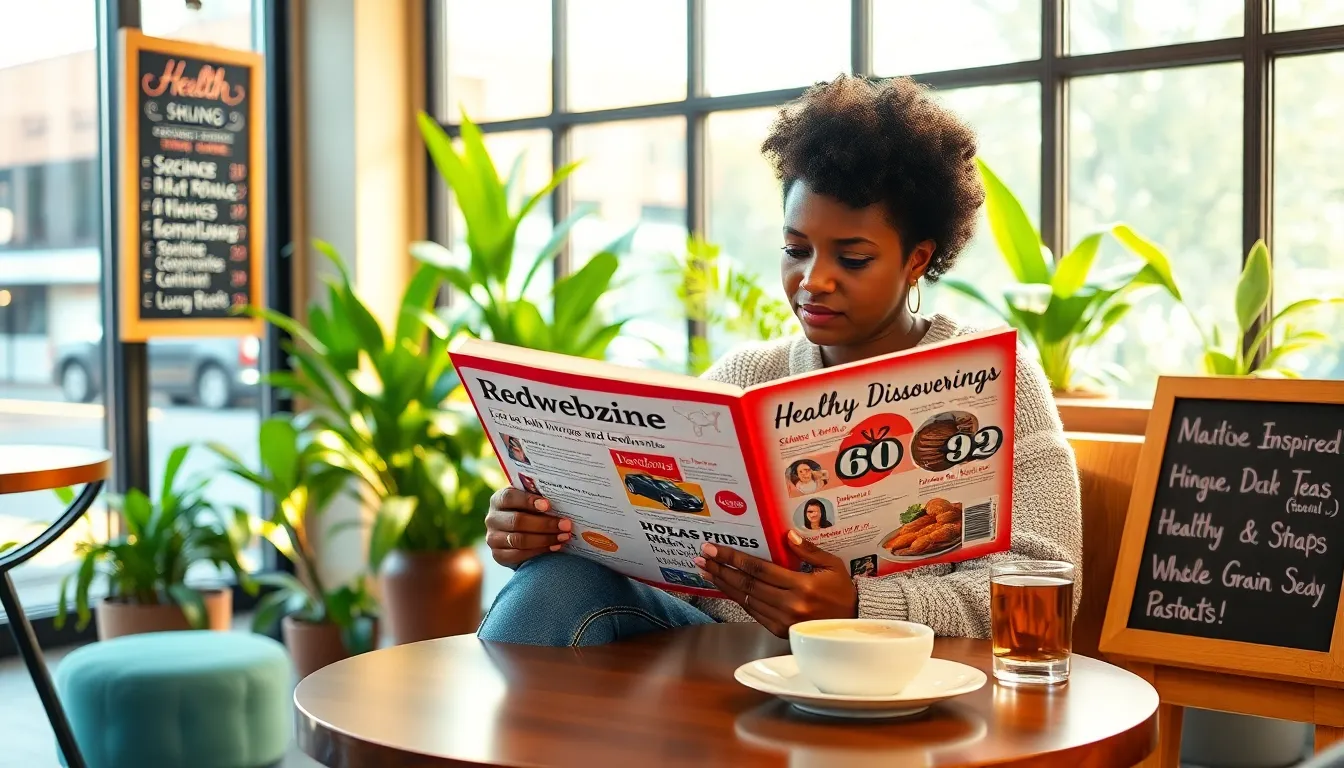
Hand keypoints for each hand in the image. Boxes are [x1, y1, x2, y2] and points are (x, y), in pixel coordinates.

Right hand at [485, 487, 571, 568]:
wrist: (518, 535)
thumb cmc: (528, 513)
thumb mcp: (530, 502)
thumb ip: (538, 499)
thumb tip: (561, 500)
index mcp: (498, 500)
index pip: (509, 497)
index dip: (528, 501)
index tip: (548, 505)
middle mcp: (492, 518)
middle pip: (517, 521)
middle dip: (545, 524)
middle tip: (565, 525)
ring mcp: (493, 538)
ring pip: (519, 539)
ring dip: (545, 539)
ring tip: (563, 536)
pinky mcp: (498, 555)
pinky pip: (519, 554)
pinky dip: (539, 551)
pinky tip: (554, 547)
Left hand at [694, 530, 857, 637]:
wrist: (854, 622)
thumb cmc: (843, 591)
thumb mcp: (832, 565)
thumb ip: (808, 550)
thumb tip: (787, 534)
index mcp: (802, 586)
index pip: (759, 569)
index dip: (733, 558)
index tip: (713, 549)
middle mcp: (790, 604)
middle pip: (747, 585)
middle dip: (721, 569)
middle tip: (701, 558)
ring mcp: (784, 621)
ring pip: (746, 600)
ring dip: (724, 585)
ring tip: (707, 571)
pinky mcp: (780, 631)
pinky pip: (754, 613)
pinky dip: (738, 600)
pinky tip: (727, 588)